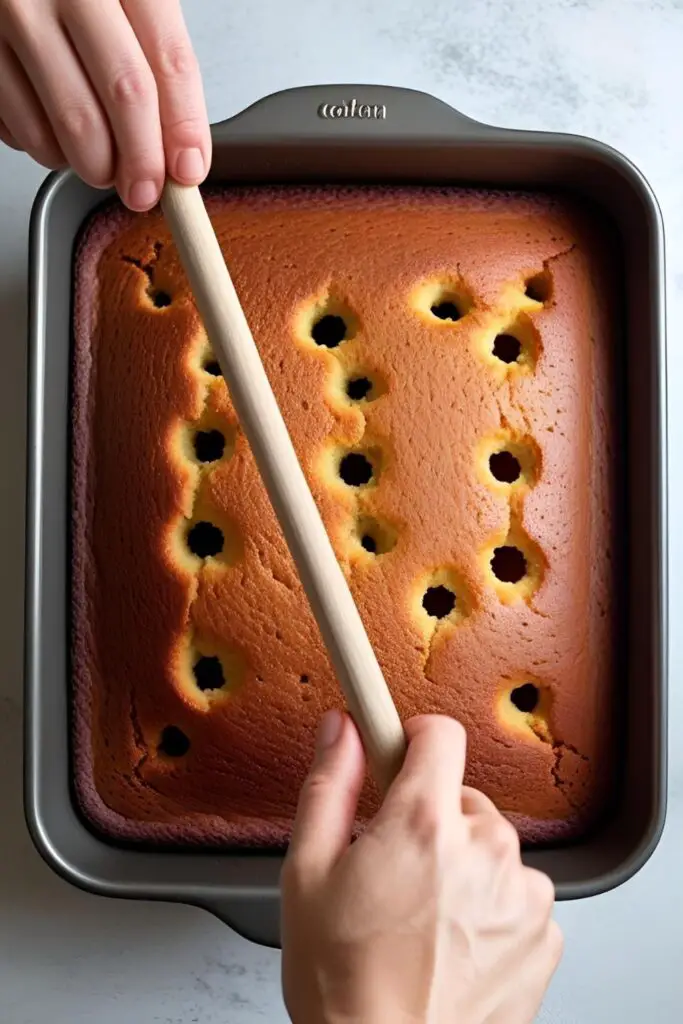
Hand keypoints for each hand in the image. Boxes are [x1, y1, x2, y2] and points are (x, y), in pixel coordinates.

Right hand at [0, 0, 209, 209]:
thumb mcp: (129, 0)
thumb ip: (157, 61)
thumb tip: (181, 152)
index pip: (168, 59)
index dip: (184, 127)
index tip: (188, 168)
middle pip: (125, 94)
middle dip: (143, 159)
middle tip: (145, 188)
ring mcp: (16, 14)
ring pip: (72, 122)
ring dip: (96, 165)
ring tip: (102, 165)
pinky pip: (23, 127)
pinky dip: (49, 151)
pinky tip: (59, 139)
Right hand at [282, 712, 562, 1023]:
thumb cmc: (344, 982)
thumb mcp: (308, 872)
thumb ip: (330, 784)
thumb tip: (342, 730)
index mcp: (424, 823)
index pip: (440, 733)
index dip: (412, 740)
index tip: (399, 754)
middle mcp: (485, 849)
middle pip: (461, 796)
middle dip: (429, 818)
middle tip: (396, 868)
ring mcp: (522, 894)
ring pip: (489, 846)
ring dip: (463, 864)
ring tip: (425, 916)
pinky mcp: (544, 934)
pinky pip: (516, 892)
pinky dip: (490, 906)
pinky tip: (454, 942)